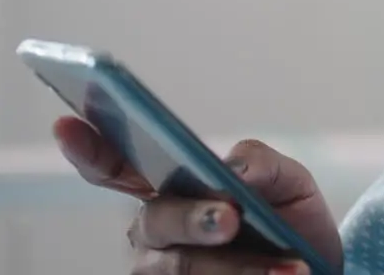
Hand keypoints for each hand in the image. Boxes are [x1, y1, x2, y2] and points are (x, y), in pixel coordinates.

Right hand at [54, 117, 344, 274]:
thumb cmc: (289, 222)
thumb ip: (264, 165)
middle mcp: (156, 231)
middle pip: (155, 221)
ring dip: (237, 266)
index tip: (67, 124)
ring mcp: (163, 270)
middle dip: (192, 219)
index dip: (89, 149)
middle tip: (230, 218)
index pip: (118, 168)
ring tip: (287, 266)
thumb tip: (232, 171)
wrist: (316, 270)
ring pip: (178, 268)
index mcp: (171, 188)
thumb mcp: (289, 184)